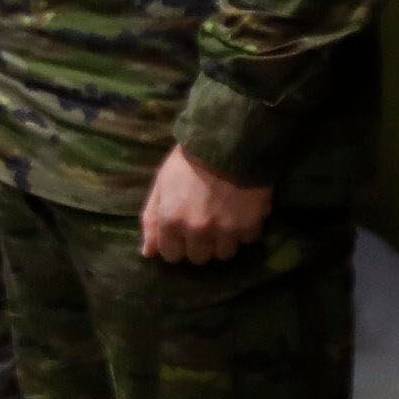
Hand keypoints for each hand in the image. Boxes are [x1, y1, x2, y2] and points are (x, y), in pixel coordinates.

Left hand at [139, 146, 270, 263]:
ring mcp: (225, 230)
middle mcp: (197, 230)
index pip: (171, 255)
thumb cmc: (189, 160)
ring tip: (225, 219)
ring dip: (223, 240)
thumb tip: (147, 253)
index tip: (182, 231)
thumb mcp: (162, 184)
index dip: (176, 243)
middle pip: (198, 258)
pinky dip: (245, 229)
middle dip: (199, 244)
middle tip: (205, 223)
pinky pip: (247, 240)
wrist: (229, 141)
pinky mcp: (250, 225)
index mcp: (172, 220)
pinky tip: (242, 211)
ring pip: (223, 254)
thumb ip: (152, 220)